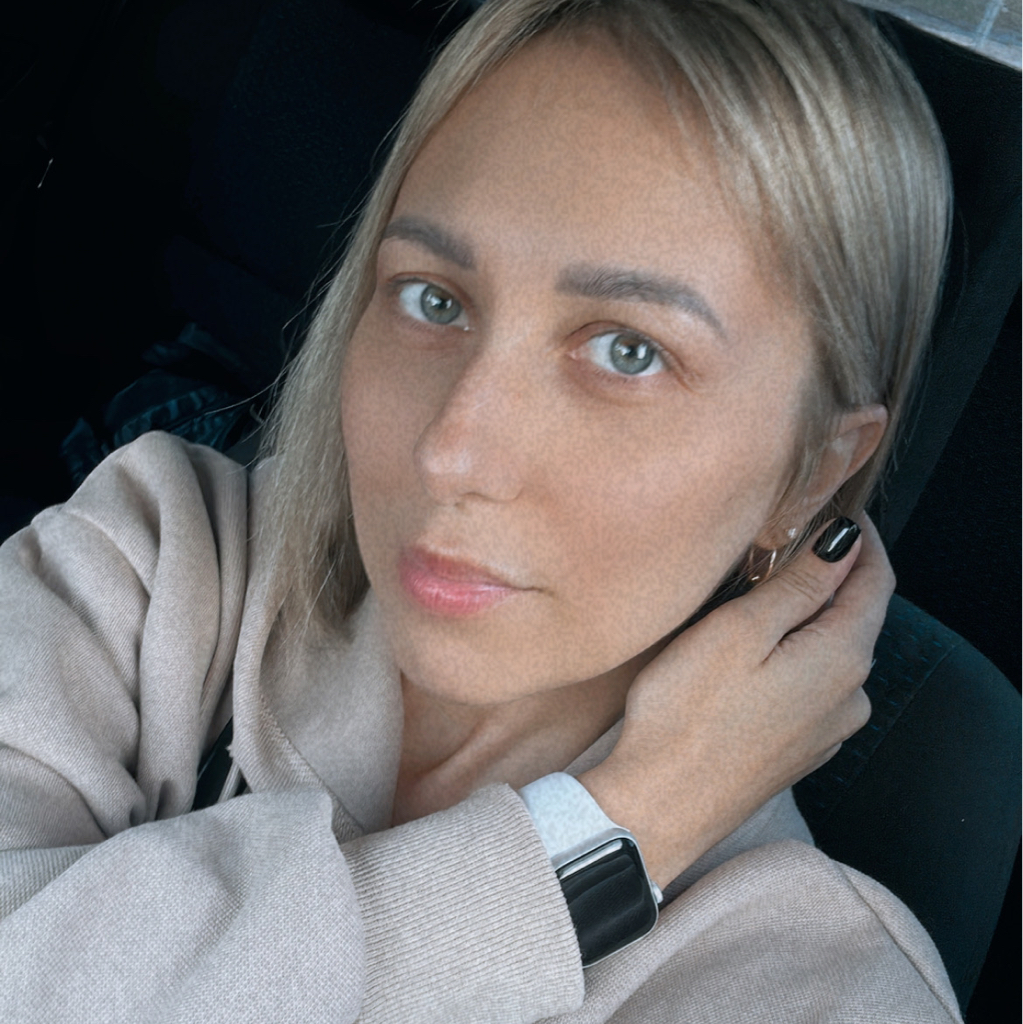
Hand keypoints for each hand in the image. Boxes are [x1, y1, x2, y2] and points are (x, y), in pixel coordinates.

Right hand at [579, 515, 892, 888]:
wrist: (660, 806)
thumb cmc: (688, 715)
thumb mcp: (740, 631)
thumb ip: (799, 585)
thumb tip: (842, 542)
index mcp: (842, 659)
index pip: (876, 580)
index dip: (859, 537)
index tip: (835, 506)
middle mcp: (849, 697)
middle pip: (857, 616)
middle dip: (832, 574)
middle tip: (789, 539)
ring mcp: (827, 729)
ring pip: (832, 651)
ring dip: (810, 616)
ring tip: (763, 590)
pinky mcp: (799, 749)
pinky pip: (812, 684)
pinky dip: (796, 654)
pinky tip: (756, 651)